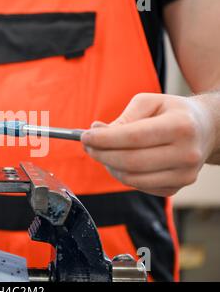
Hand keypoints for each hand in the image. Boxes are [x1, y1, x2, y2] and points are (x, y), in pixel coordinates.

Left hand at [81, 93, 215, 195]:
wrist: (206, 129)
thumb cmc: (172, 112)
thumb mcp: (150, 102)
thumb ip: (123, 118)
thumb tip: (96, 132)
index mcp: (180, 126)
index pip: (134, 137)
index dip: (104, 139)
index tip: (84, 136)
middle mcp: (186, 153)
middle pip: (130, 161)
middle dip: (101, 154)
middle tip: (87, 146)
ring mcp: (183, 175)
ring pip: (132, 178)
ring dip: (109, 166)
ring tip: (101, 152)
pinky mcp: (176, 188)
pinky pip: (138, 186)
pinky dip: (122, 175)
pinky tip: (119, 161)